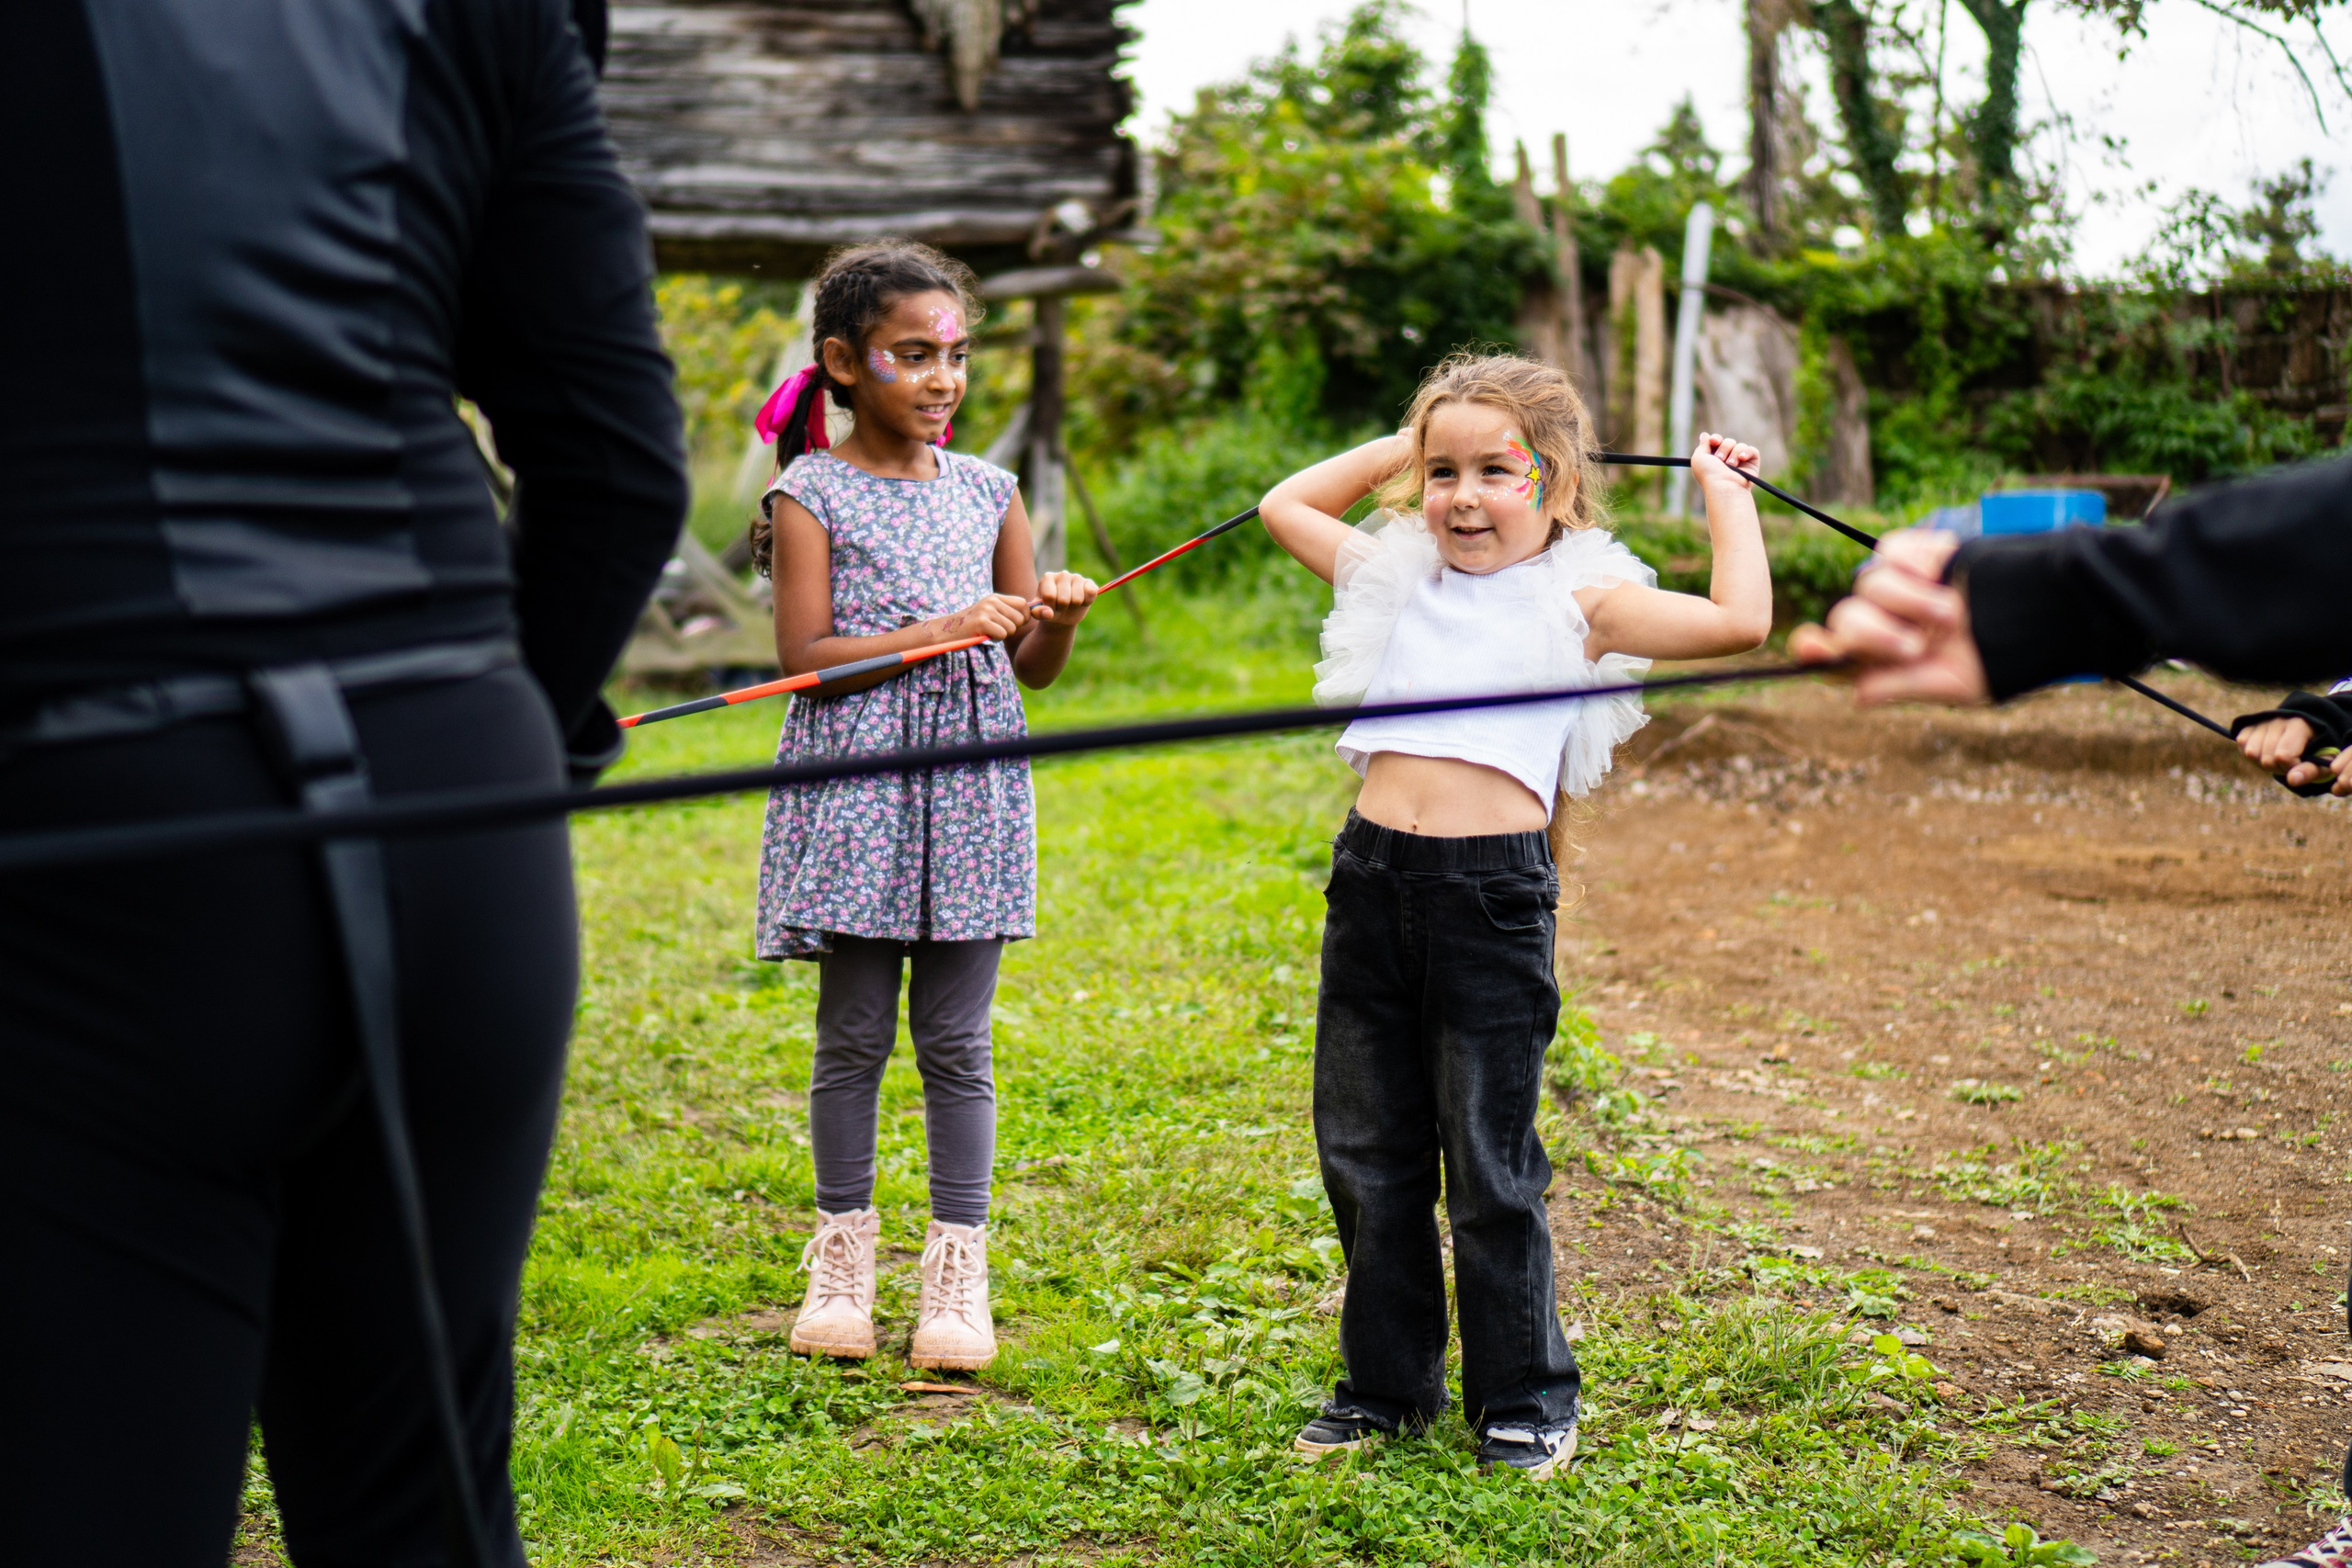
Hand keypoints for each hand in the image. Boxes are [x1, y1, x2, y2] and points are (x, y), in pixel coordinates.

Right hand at [940, 593, 1031, 642]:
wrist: (948, 631)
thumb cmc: (973, 626)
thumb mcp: (991, 613)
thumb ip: (1009, 612)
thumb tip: (1035, 613)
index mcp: (996, 597)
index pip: (1024, 604)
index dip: (1024, 617)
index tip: (1014, 624)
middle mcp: (992, 601)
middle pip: (1021, 618)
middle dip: (1013, 628)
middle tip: (997, 629)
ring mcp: (986, 611)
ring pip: (1012, 628)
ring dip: (1002, 635)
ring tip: (988, 632)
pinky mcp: (981, 622)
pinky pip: (1002, 634)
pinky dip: (995, 638)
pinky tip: (984, 635)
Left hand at [1027, 571, 1099, 627]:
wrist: (1064, 613)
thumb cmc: (1050, 609)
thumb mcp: (1040, 612)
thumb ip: (1038, 613)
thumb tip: (1048, 614)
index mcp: (1047, 578)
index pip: (1049, 596)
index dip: (1050, 607)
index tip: (1050, 606)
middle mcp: (1063, 574)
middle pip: (1063, 599)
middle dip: (1062, 608)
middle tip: (1061, 606)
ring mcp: (1077, 577)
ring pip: (1077, 599)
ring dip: (1074, 606)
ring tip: (1070, 603)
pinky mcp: (1089, 583)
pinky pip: (1091, 593)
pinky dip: (1086, 602)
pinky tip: (1082, 601)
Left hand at [1690, 431, 1760, 489]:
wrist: (1724, 486)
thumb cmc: (1709, 474)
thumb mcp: (1699, 457)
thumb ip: (1703, 445)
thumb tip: (1705, 435)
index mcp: (1714, 459)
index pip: (1718, 442)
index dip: (1716, 439)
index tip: (1713, 441)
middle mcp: (1727, 460)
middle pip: (1728, 442)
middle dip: (1724, 448)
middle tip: (1720, 460)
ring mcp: (1740, 463)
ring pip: (1740, 445)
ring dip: (1734, 453)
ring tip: (1731, 465)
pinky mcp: (1752, 465)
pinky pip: (1752, 450)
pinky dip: (1747, 452)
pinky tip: (1742, 458)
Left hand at [1788, 529, 1992, 704]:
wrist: (2046, 611)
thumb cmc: (2003, 655)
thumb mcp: (1953, 683)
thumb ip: (1900, 685)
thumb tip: (1855, 696)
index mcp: (1888, 659)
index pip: (1835, 655)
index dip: (1814, 651)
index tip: (1811, 646)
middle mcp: (1888, 621)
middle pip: (1845, 618)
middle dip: (1872, 635)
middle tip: (1913, 647)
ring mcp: (1903, 588)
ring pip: (1869, 583)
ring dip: (1907, 602)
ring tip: (1949, 614)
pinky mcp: (1921, 554)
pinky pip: (1891, 550)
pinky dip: (1911, 563)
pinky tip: (1939, 575)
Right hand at [2236, 715, 2351, 791]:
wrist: (2306, 731)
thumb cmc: (2317, 749)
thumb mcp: (2322, 761)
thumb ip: (2310, 771)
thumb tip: (2292, 780)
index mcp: (2299, 724)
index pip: (2283, 755)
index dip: (2291, 767)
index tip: (2300, 764)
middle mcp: (2277, 719)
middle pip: (2267, 758)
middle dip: (2277, 768)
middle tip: (2289, 763)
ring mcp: (2261, 722)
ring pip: (2251, 753)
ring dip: (2263, 764)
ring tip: (2277, 759)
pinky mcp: (2248, 726)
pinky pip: (2242, 747)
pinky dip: (2253, 757)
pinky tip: (2265, 753)